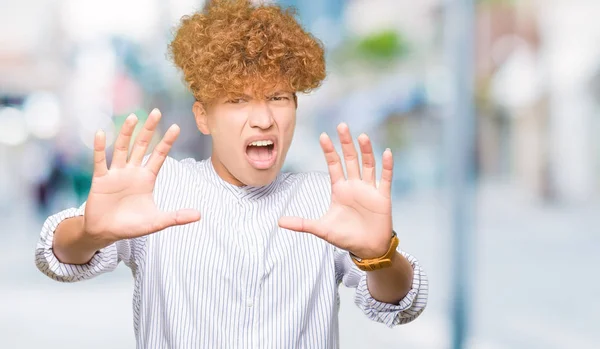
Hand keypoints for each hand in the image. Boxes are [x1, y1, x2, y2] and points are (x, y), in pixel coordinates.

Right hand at [84, 109, 200, 246]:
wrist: (106, 233)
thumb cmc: (131, 226)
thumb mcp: (156, 222)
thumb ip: (176, 217)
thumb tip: (199, 215)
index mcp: (147, 179)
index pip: (159, 156)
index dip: (166, 142)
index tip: (176, 126)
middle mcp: (132, 172)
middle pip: (142, 146)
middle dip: (149, 129)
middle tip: (156, 111)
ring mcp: (116, 174)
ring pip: (122, 149)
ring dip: (126, 133)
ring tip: (133, 118)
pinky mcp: (100, 180)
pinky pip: (100, 161)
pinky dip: (100, 148)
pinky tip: (101, 133)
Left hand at [278, 123, 393, 258]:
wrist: (367, 249)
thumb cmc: (345, 237)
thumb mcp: (322, 229)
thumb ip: (302, 223)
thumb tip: (279, 222)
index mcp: (340, 189)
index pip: (333, 165)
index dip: (329, 151)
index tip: (323, 135)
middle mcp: (354, 185)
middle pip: (350, 159)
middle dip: (346, 143)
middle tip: (341, 125)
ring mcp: (369, 189)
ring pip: (367, 165)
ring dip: (366, 151)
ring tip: (361, 136)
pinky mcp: (382, 197)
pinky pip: (385, 178)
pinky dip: (387, 166)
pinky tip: (386, 153)